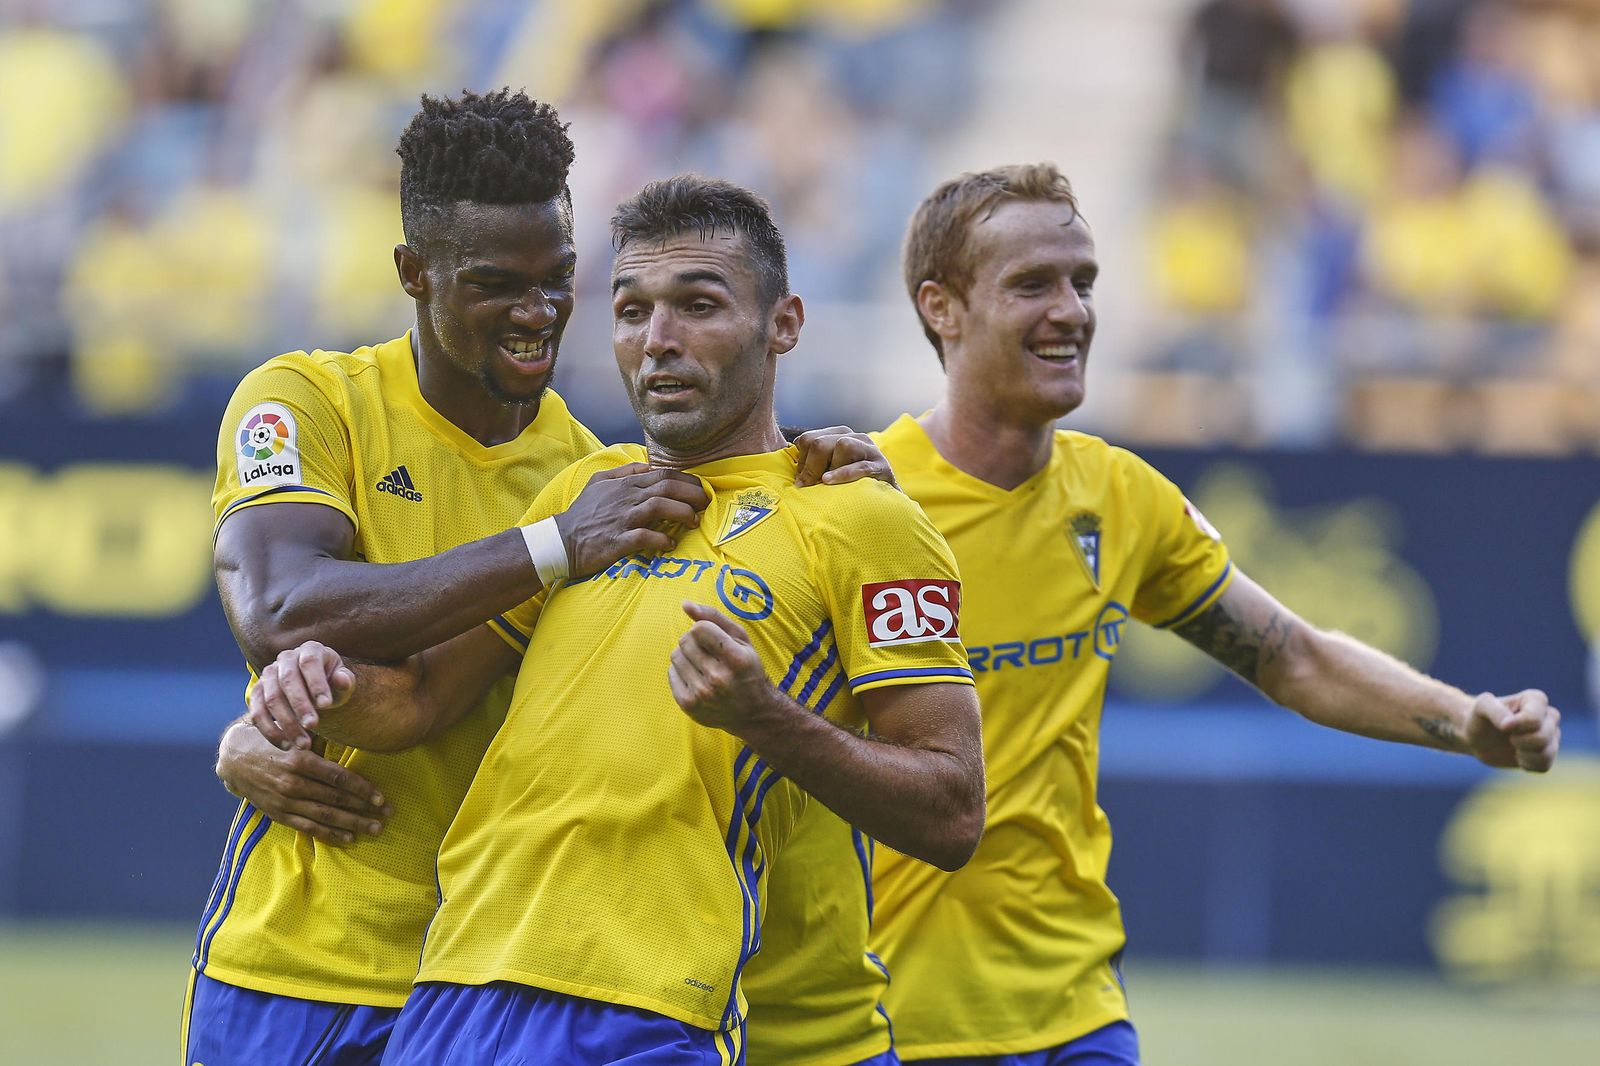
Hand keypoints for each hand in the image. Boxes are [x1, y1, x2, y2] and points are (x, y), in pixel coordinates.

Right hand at [216, 720, 389, 844]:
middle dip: (365, 809)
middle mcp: (294, 783)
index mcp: (301, 760)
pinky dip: (329, 834)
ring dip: (353, 824)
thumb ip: (321, 741)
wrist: (234, 758)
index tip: (380, 797)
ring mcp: (286, 801)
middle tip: (387, 815)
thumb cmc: (273, 741)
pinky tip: (349, 838)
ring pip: (325, 816)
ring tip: (374, 829)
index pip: (339, 777)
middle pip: (336, 799)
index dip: (362, 789)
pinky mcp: (278, 814)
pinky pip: (308, 827)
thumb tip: (353, 737)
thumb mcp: (296, 735)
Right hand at [249, 641, 355, 750]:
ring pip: (272, 698)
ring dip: (287, 723)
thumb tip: (343, 680)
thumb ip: (344, 680)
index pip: (309, 662)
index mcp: (309, 650)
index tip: (327, 705)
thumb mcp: (342, 681)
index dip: (316, 683)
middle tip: (313, 726)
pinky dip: (270, 731)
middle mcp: (286, 658)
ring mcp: (268, 674)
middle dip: (300, 705)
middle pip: (288, 680)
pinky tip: (286, 745)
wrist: (314, 688)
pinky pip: (258, 712)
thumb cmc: (331, 683)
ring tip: (304, 743)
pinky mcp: (257, 692)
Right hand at [554, 463, 709, 576]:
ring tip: (694, 522)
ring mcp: (622, 518)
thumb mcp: (599, 483)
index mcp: (624, 483)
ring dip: (683, 514)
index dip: (688, 480)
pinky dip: (662, 540)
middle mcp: (626, 497)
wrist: (560, 541)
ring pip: (660, 507)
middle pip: (667, 487)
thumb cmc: (583, 513)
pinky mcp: (618, 540)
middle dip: (692, 494)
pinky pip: (645, 537)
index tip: (701, 489)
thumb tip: (648, 465)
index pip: (664, 474)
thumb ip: (624, 472)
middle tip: (705, 504)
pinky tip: (671, 544)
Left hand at [669, 602, 776, 733]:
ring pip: (676, 655)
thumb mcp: (741, 639)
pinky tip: (697, 677)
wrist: (753, 712)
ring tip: (703, 664)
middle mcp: (719, 678)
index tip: (715, 639)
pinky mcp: (688, 704)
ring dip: (686, 655)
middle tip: (710, 653)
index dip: (704, 629)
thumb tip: (685, 604)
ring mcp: (702, 693)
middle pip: (685, 640)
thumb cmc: (747, 669)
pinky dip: (681, 670)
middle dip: (695, 641)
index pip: (699, 628)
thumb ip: (714, 617)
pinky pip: (671, 673)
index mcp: (736, 659)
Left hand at [793, 426, 897, 488]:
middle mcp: (855, 437)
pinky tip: (829, 482)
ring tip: (825, 483)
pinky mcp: (882, 466)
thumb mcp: (829, 472)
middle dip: (810, 465)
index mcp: (839, 435)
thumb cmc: (850, 487)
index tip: (802, 480)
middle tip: (807, 485)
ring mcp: (870, 450)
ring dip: (830, 467)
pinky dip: (843, 474)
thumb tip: (792, 474)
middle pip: (821, 442)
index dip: (801, 461)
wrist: (884, 503)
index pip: (808, 439)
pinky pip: (860, 466)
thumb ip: (812, 466)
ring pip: (842, 445)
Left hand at [1464, 689, 1559, 771]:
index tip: (1504, 727)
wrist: (1478, 737)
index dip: (1518, 727)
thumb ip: (1494, 710)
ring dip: (1524, 754)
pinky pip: (1544, 765)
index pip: (1535, 719)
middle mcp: (1549, 716)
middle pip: (1543, 737)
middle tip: (1508, 736)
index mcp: (1536, 699)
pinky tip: (1518, 756)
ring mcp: (1551, 735)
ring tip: (1513, 745)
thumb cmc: (1480, 717)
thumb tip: (1509, 724)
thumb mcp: (1481, 707)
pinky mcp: (1548, 752)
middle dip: (1519, 741)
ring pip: (1547, 752)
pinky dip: (1527, 764)